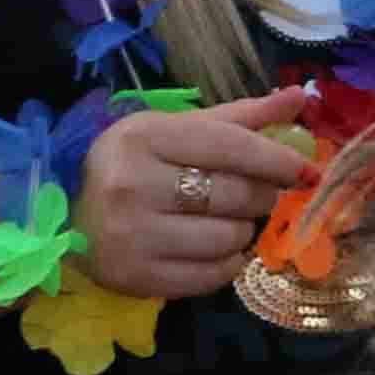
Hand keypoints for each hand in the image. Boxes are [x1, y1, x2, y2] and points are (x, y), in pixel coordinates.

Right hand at [77, 89, 323, 300]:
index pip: (232, 147)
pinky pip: (214, 276)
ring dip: (242, 232)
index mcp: (144, 137)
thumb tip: (299, 97)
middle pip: (238, 195)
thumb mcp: (176, 130)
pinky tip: (209, 249)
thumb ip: (240, 118)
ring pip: (231, 238)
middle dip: (260, 197)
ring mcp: (131, 235)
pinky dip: (226, 264)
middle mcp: (132, 185)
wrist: (66, 216)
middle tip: (251, 196)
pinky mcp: (136, 277)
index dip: (279, 160)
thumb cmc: (134, 166)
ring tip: (221, 221)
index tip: (308, 172)